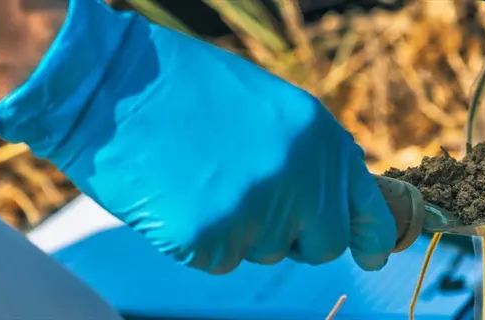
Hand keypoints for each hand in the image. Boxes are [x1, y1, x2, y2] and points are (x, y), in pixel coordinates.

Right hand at [0, 0, 395, 273]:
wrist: (111, 84)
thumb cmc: (187, 92)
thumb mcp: (271, 108)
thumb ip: (312, 156)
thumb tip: (338, 201)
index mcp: (321, 138)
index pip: (365, 207)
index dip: (371, 237)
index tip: (374, 255)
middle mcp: (301, 176)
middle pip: (321, 245)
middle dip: (296, 239)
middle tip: (254, 207)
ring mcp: (257, 209)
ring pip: (264, 252)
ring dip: (240, 231)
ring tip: (203, 179)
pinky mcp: (209, 238)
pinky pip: (218, 261)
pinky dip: (200, 240)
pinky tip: (178, 197)